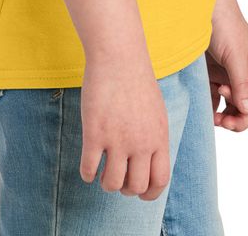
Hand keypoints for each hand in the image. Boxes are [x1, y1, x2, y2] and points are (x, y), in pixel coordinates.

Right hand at [79, 53, 170, 201]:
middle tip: (118, 178)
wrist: (118, 55)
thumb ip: (154, 137)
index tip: (139, 192)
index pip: (160, 180)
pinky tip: (87, 167)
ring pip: (112, 183)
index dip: (149, 193)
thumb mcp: (156, 110)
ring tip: (102, 174)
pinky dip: (87, 174)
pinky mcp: (94, 133)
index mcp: (159, 137)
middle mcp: (141, 142)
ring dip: (106, 183)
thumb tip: (150, 161)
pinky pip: (88, 169)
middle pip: (136, 186)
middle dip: (126, 189)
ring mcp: (117, 139)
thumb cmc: (136, 79)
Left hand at [206, 6, 247, 131]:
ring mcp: (228, 74)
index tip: (226, 101)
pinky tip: (203, 106)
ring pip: (230, 105)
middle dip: (236, 118)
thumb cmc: (224, 24)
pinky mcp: (212, 73)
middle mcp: (245, 74)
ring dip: (222, 114)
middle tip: (220, 122)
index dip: (246, 111)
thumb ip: (242, 83)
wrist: (201, 5)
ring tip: (211, 117)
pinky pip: (215, 96)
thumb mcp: (234, 55)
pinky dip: (210, 104)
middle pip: (246, 107)